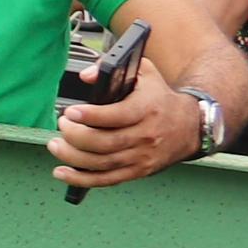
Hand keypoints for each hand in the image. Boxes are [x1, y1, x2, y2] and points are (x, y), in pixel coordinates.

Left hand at [52, 60, 205, 189]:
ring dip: (73, 157)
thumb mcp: (145, 73)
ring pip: (102, 163)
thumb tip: (86, 76)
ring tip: (56, 145)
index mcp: (147, 109)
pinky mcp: (138, 171)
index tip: (70, 112)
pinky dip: (81, 179)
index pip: (116, 116)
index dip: (90, 116)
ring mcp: (142, 156)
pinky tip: (62, 172)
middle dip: (75, 136)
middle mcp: (145, 135)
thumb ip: (113, 68)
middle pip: (105, 142)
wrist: (191, 126)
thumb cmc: (160, 98)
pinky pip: (107, 180)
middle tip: (62, 126)